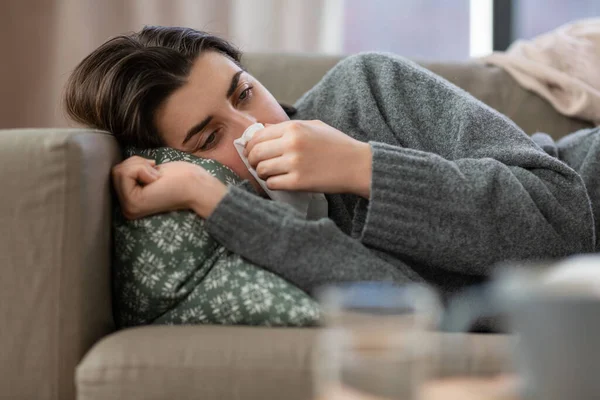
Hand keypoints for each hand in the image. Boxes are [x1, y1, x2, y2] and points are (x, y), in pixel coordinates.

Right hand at [112, 156, 226, 219]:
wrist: (197, 186)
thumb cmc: (180, 177)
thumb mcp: (149, 172)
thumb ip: (132, 172)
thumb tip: (118, 167)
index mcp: (131, 202)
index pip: (118, 173)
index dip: (136, 165)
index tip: (155, 174)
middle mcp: (127, 209)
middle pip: (115, 171)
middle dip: (137, 163)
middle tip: (156, 174)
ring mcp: (129, 208)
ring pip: (119, 171)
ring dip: (141, 166)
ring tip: (157, 177)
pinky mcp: (133, 203)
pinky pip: (125, 173)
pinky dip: (141, 168)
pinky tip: (156, 180)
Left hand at [244, 120, 371, 197]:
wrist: (358, 165)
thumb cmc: (337, 145)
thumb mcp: (313, 126)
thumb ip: (287, 127)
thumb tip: (262, 129)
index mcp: (294, 128)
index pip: (258, 136)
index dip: (250, 145)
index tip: (251, 151)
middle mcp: (291, 144)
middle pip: (256, 153)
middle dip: (253, 160)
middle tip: (257, 164)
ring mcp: (294, 164)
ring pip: (261, 169)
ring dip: (262, 173)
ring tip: (270, 173)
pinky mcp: (298, 182)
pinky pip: (272, 183)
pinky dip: (272, 183)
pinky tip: (281, 181)